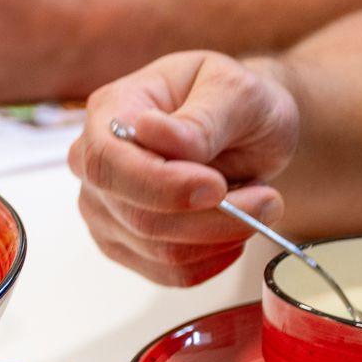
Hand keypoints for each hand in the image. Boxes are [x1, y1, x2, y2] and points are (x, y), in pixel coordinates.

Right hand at [69, 52, 302, 285]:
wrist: (248, 128)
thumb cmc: (238, 102)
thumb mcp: (237, 90)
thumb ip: (202, 116)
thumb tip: (155, 134)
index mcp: (111, 110)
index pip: (108, 162)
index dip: (160, 184)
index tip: (217, 186)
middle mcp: (94, 163)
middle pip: (136, 215)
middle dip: (211, 217)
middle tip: (267, 198)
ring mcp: (105, 207)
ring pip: (158, 249)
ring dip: (222, 236)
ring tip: (260, 203)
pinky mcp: (126, 243)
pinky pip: (168, 272)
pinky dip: (213, 259)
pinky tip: (235, 231)